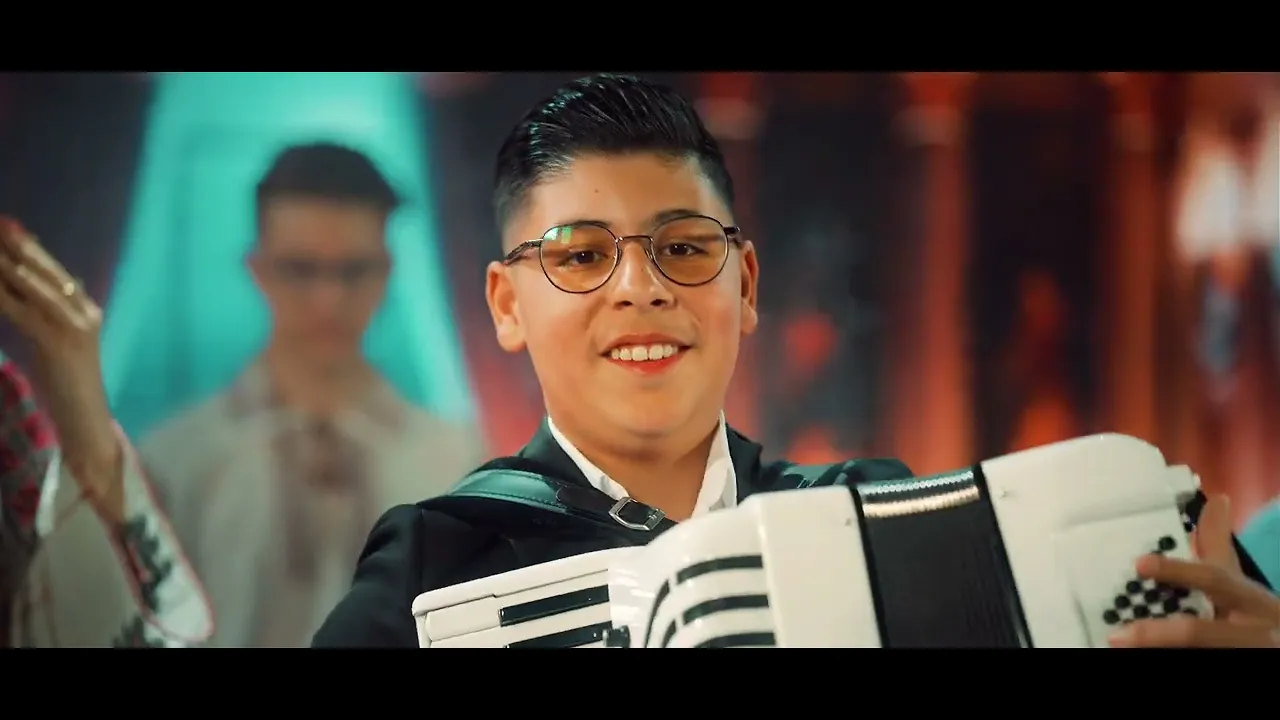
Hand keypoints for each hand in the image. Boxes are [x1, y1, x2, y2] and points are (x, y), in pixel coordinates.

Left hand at [0, 217, 122, 521]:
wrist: (86, 422)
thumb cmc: (69, 389)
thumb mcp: (56, 346)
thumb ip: (46, 319)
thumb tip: (22, 293)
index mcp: (88, 311)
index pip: (56, 272)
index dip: (31, 249)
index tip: (9, 228)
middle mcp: (86, 313)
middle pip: (47, 272)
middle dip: (19, 247)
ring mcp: (75, 327)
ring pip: (36, 287)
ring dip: (9, 265)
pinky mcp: (59, 343)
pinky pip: (25, 312)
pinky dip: (6, 295)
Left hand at [1109, 494, 1279, 647]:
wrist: (1279, 643)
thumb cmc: (1255, 613)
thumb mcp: (1239, 581)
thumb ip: (1220, 546)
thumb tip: (1218, 499)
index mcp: (1251, 600)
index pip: (1214, 580)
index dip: (1177, 572)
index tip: (1140, 564)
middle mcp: (1253, 630)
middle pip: (1198, 631)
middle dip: (1156, 634)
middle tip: (1116, 636)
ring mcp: (1243, 651)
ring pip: (1198, 649)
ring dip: (1155, 649)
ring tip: (1117, 645)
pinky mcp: (1233, 662)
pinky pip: (1198, 660)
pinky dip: (1164, 658)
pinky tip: (1137, 657)